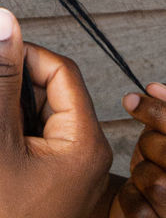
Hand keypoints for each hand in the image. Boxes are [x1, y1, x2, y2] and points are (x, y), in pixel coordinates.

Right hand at [0, 6, 112, 217]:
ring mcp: (75, 174)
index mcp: (84, 141)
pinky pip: (40, 141)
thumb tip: (3, 19)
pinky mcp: (57, 186)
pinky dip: (14, 132)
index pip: (60, 70)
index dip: (23, 54)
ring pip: (44, 115)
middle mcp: (89, 155)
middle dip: (16, 83)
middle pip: (55, 91)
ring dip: (13, 108)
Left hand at [108, 83, 165, 216]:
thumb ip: (163, 113)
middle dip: (148, 146)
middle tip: (147, 153)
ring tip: (146, 183)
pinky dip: (132, 202)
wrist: (146, 214)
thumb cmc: (157, 172)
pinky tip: (140, 203)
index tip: (128, 99)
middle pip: (165, 150)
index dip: (157, 110)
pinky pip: (141, 209)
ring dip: (142, 177)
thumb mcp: (162, 137)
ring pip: (155, 181)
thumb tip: (152, 87)